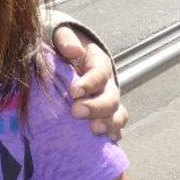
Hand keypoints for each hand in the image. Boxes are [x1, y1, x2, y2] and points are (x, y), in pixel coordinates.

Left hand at [53, 25, 128, 141]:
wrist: (67, 60)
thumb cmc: (63, 48)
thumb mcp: (63, 36)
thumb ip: (66, 39)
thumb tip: (73, 50)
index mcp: (98, 63)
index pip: (100, 72)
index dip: (90, 82)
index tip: (73, 91)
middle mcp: (107, 84)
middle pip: (110, 98)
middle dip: (96, 107)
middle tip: (76, 112)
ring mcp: (108, 102)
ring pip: (117, 115)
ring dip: (108, 124)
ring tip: (94, 131)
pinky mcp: (103, 116)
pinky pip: (115, 127)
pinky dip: (114, 135)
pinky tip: (109, 142)